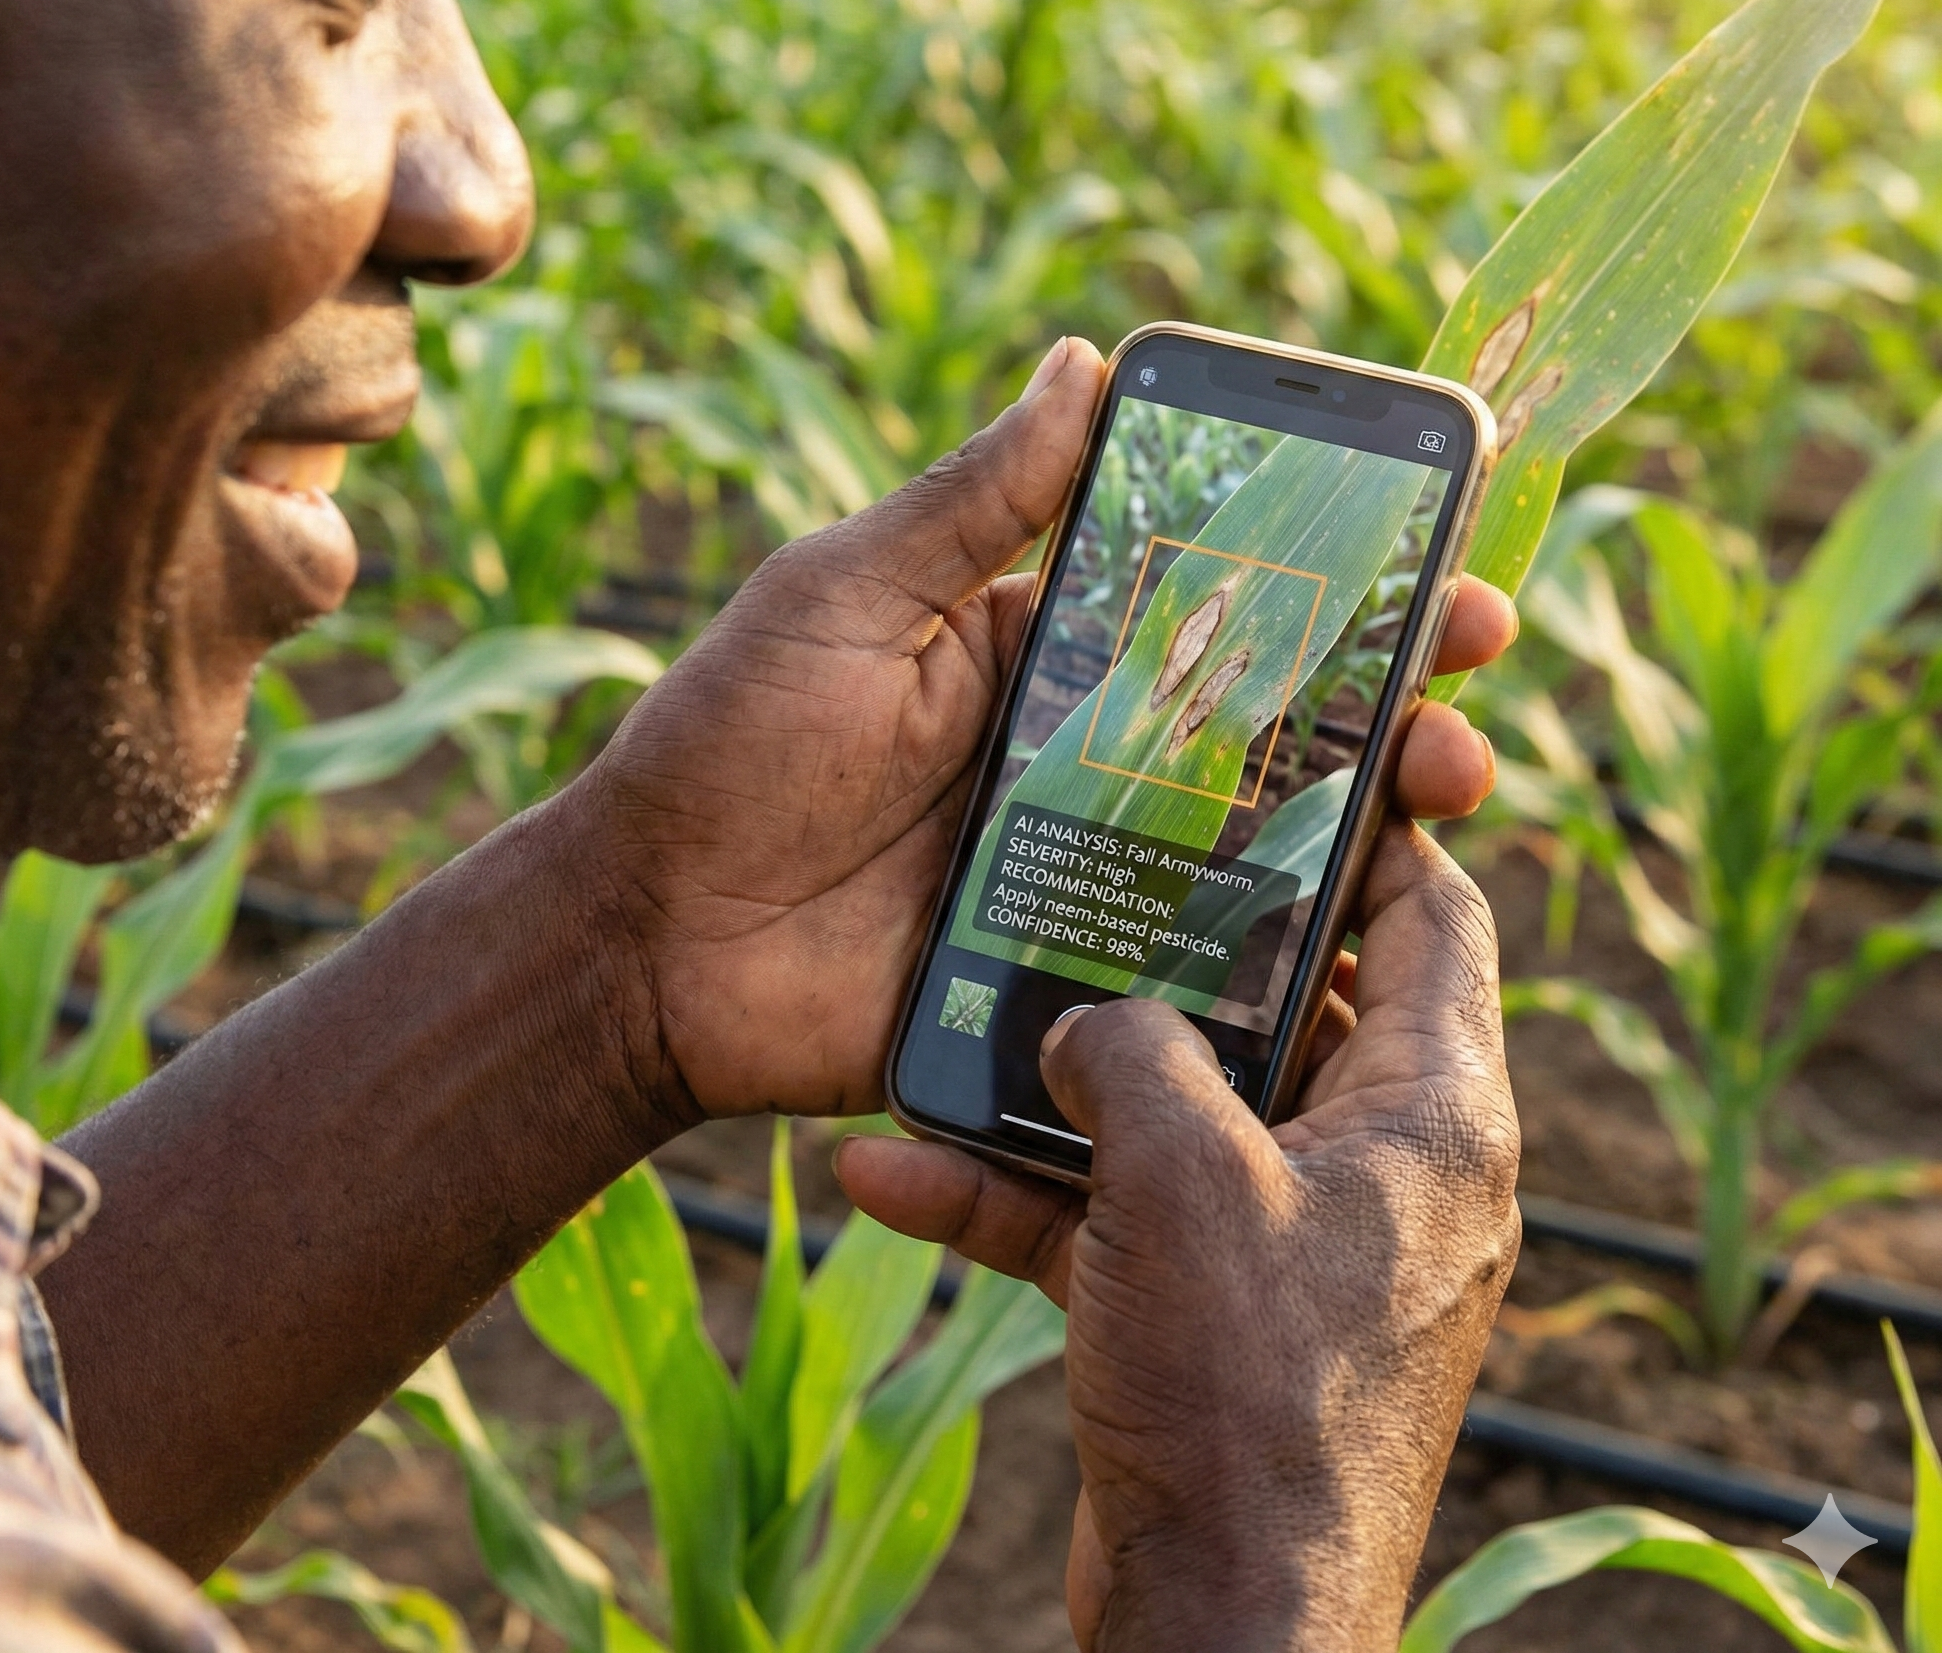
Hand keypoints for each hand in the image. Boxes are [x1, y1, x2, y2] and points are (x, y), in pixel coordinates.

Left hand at [572, 333, 1515, 1123]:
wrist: (645, 940)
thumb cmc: (727, 744)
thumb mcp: (843, 596)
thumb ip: (970, 500)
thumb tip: (1081, 358)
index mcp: (1041, 649)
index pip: (1216, 597)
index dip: (1328, 577)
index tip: (1435, 555)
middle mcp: (1085, 756)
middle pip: (1268, 723)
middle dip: (1385, 695)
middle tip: (1468, 680)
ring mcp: (1085, 872)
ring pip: (1257, 843)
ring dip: (1366, 815)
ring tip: (1447, 792)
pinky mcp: (1068, 980)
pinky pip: (1193, 973)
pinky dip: (1282, 961)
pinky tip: (1366, 950)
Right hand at [836, 835, 1519, 1650]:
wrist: (1218, 1625)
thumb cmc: (1244, 1393)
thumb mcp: (1181, 1177)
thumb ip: (1132, 1053)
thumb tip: (1087, 1026)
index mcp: (1433, 1117)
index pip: (1439, 919)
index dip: (1376, 829)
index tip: (1285, 767)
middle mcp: (1385, 1171)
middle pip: (1295, 1006)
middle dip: (1182, 947)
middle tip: (1094, 858)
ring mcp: (1303, 1248)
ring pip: (1187, 1114)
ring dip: (1069, 1083)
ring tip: (968, 1014)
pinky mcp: (1223, 1316)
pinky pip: (1127, 1217)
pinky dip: (1029, 1195)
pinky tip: (895, 1175)